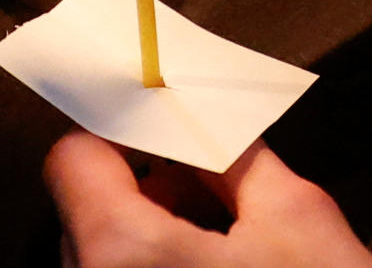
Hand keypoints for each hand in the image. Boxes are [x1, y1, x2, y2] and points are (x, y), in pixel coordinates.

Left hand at [48, 137, 371, 267]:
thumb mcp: (298, 216)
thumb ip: (237, 155)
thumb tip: (204, 118)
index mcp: (120, 252)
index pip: (74, 158)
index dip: (121, 132)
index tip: (168, 130)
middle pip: (85, 212)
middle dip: (149, 191)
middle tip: (218, 195)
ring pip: (100, 259)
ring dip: (152, 240)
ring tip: (229, 253)